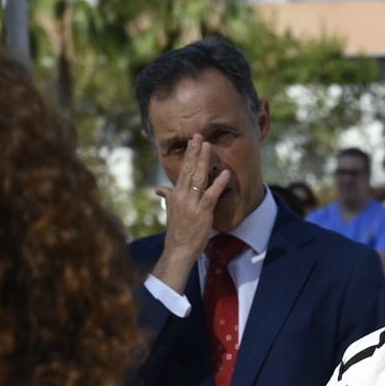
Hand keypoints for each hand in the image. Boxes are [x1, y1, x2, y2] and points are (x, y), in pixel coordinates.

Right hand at [151, 134, 228, 290]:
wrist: (178, 250)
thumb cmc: (177, 232)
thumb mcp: (171, 211)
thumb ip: (167, 197)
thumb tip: (159, 188)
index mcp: (176, 194)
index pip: (182, 170)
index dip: (189, 155)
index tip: (193, 141)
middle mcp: (182, 196)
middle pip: (189, 170)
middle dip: (194, 152)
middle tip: (199, 135)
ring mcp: (191, 204)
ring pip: (198, 178)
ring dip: (204, 161)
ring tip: (209, 146)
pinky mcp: (202, 213)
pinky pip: (211, 195)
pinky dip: (218, 184)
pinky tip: (225, 174)